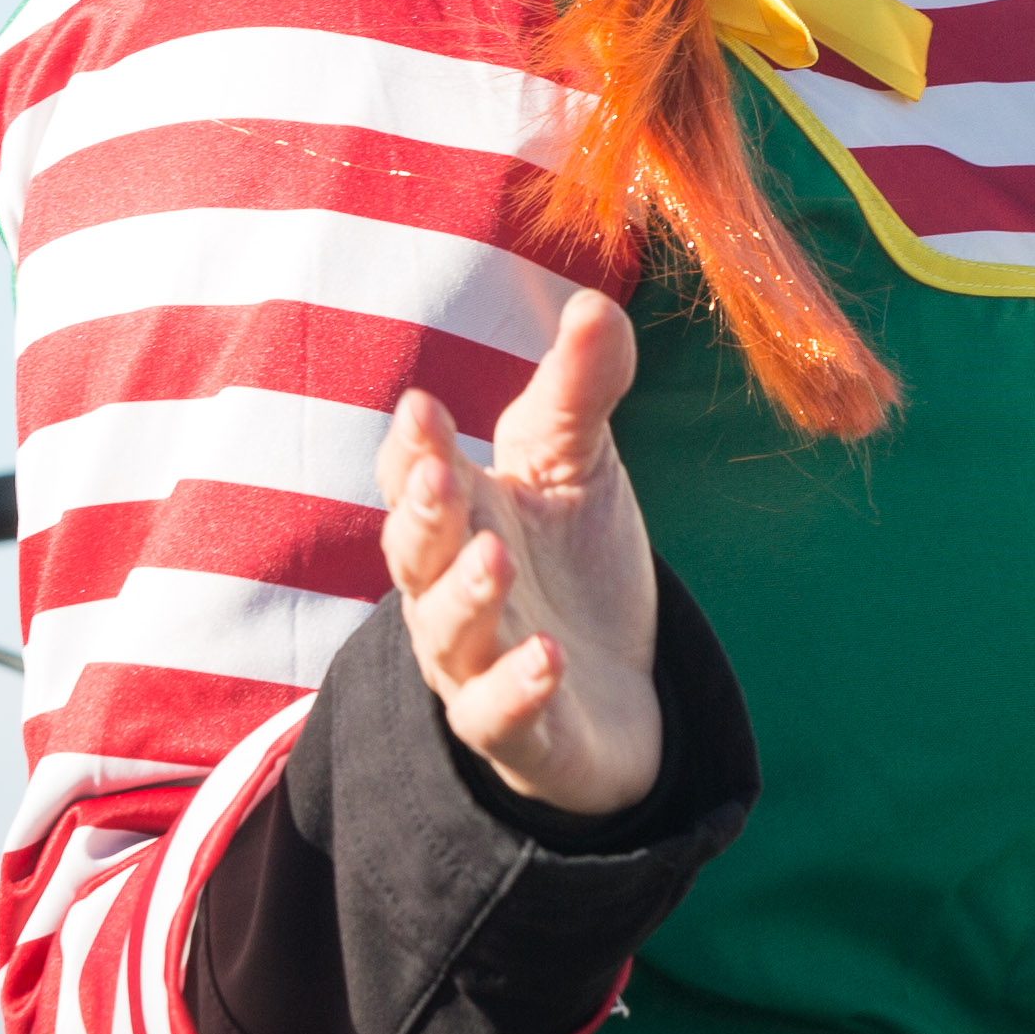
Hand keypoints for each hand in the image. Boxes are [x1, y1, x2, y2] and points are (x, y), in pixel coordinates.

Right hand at [373, 286, 663, 816]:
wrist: (620, 688)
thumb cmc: (574, 564)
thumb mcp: (579, 466)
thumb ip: (580, 389)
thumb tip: (595, 301)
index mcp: (458, 517)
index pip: (415, 477)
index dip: (414, 447)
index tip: (425, 407)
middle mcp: (449, 591)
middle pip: (414, 554)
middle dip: (421, 514)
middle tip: (439, 474)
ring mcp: (478, 664)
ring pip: (448, 634)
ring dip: (465, 597)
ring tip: (497, 557)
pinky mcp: (520, 732)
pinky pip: (499, 717)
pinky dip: (518, 689)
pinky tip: (549, 660)